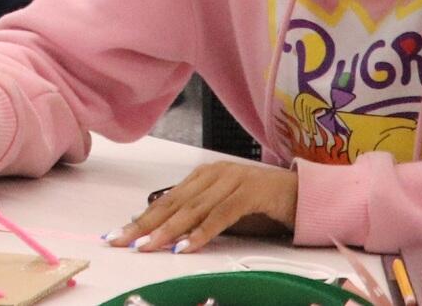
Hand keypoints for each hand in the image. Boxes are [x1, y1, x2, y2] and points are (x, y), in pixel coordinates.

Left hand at [109, 160, 297, 252]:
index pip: (166, 200)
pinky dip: (202, 232)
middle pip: (173, 204)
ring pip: (192, 210)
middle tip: (122, 241)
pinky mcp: (249, 192)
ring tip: (148, 246)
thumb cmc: (261, 205)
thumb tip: (166, 233)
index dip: (142, 219)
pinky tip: (187, 246)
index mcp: (202, 176)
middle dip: (145, 225)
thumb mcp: (224, 211)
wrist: (303, 193)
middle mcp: (212, 174)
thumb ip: (199, 217)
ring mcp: (231, 180)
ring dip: (168, 231)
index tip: (119, 234)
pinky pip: (221, 215)